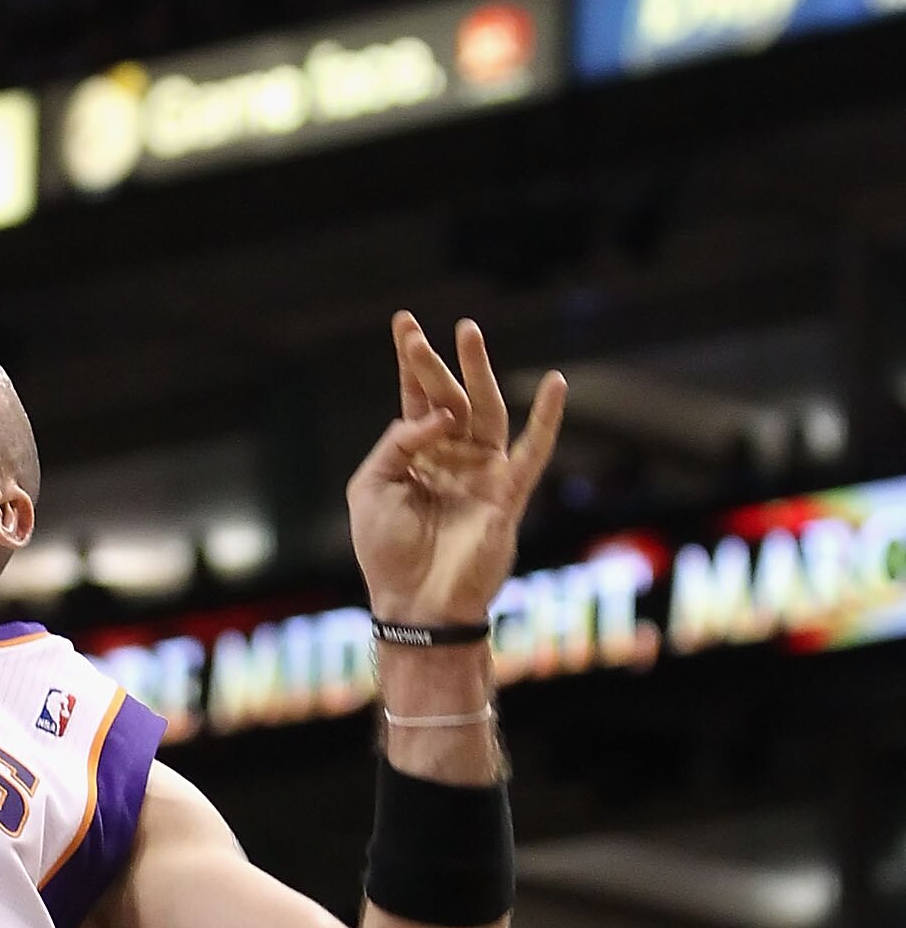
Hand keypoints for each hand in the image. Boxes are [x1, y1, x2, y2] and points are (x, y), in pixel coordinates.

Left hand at [347, 313, 566, 626]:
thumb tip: (436, 415)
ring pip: (484, 411)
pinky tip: (557, 385)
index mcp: (416, 456)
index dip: (411, 363)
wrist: (414, 605)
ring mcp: (482, 473)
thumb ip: (397, 443)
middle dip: (435, 361)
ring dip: (478, 371)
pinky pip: (532, 451)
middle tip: (418, 328)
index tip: (403, 322)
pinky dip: (546, 419)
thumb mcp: (370, 487)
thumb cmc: (386, 552)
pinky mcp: (508, 494)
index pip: (416, 399)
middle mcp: (452, 458)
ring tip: (469, 330)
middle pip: (447, 397)